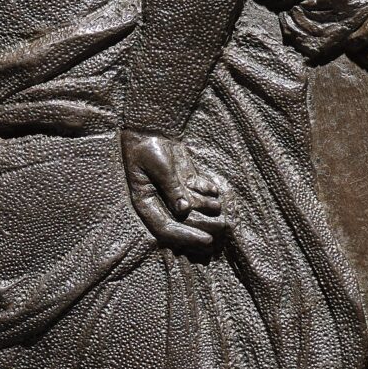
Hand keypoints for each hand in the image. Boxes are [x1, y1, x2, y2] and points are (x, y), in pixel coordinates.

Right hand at [122, 128, 232, 252]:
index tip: (206, 240)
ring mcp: (172, 193)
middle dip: (202, 226)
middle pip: (182, 223)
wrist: (151, 129)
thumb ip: (172, 188)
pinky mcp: (183, 183)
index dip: (186, 236)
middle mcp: (159, 202)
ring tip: (218, 206)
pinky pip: (197, 193)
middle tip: (223, 227)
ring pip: (192, 210)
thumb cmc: (149, 146)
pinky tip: (214, 190)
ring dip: (207, 209)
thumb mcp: (160, 167)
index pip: (165, 228)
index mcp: (145, 203)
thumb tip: (184, 210)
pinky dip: (207, 193)